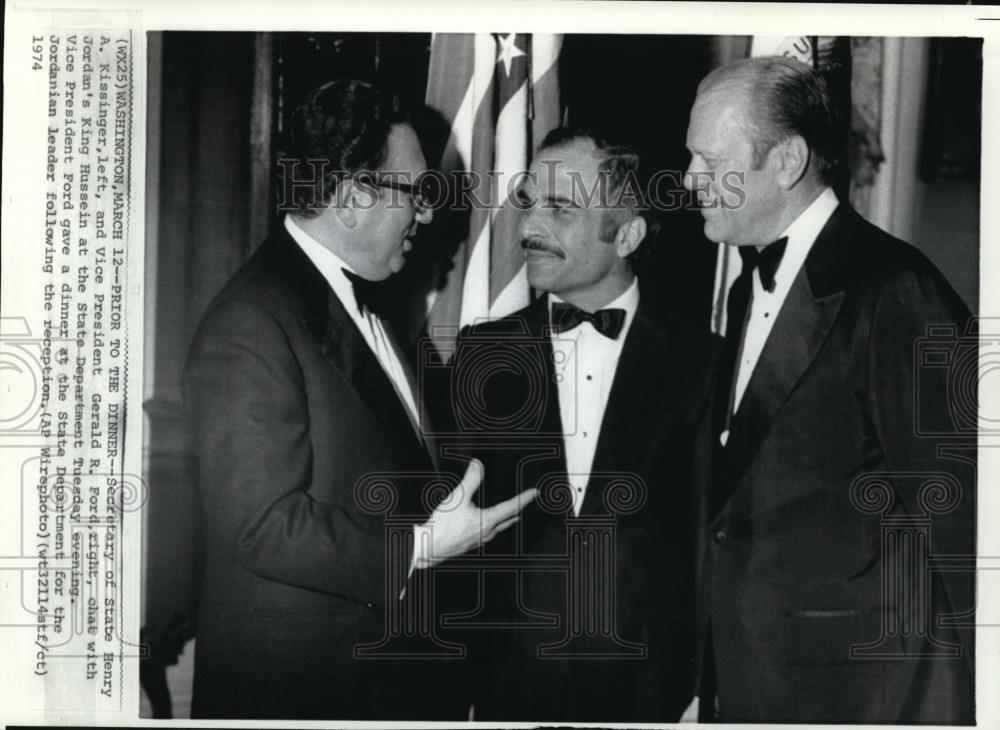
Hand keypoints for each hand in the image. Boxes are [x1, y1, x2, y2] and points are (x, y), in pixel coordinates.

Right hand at [413, 459, 536, 568]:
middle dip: (518, 510)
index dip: (524, 498)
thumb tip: (478, 465)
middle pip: (508, 520)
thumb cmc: (443, 525)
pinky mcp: (470, 544)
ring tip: (511, 515)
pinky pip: (487, 533)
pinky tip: (486, 525)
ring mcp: (479, 540)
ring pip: (498, 528)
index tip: (535, 493)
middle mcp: (487, 532)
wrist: (429, 547)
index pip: (512, 507)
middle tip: (525, 503)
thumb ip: (471, 480)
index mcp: (487, 520)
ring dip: (506, 519)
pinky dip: (493, 526)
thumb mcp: (458, 497)